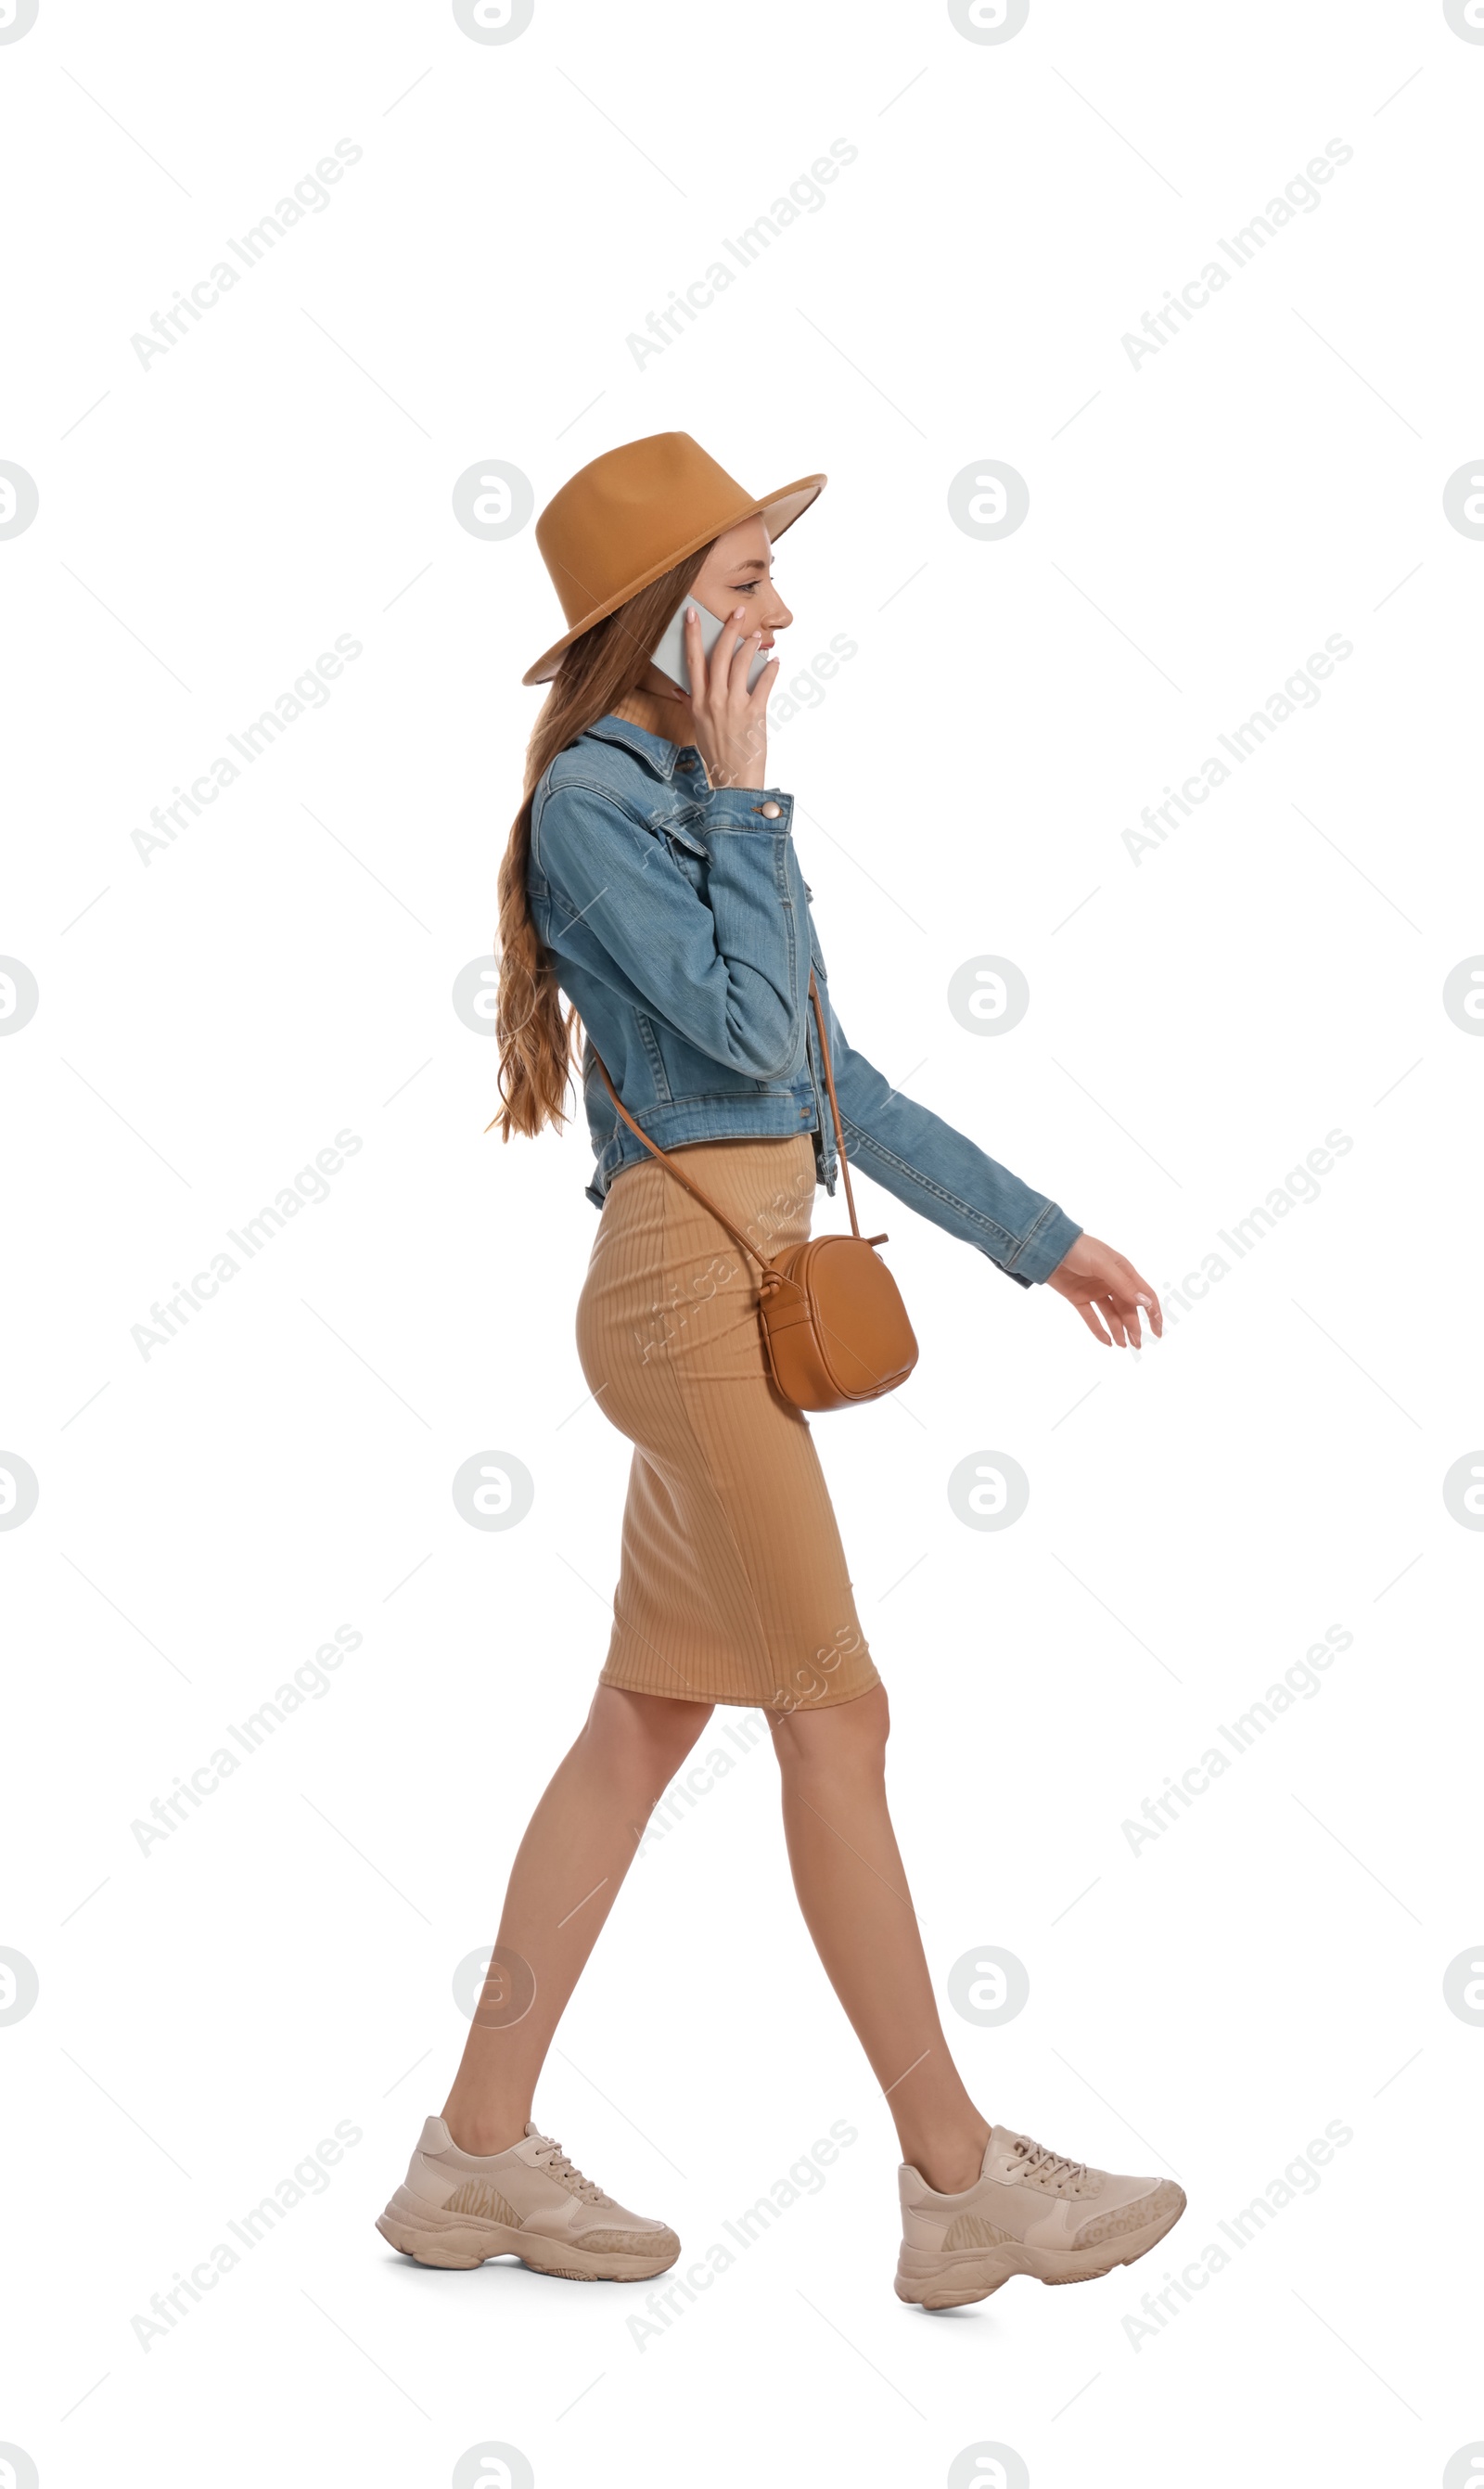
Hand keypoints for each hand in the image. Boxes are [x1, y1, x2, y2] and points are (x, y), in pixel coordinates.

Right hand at [685, 603, 778, 790]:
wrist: (733, 779)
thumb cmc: (716, 754)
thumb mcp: (697, 728)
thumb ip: (689, 705)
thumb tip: (679, 689)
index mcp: (698, 701)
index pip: (693, 660)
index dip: (691, 634)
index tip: (692, 614)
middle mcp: (714, 700)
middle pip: (719, 655)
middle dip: (728, 629)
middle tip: (738, 612)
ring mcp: (734, 706)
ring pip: (741, 664)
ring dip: (750, 646)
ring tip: (757, 636)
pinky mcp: (755, 713)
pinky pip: (764, 684)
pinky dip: (771, 669)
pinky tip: (775, 661)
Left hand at [1046, 1232, 1161, 1347]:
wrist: (1047, 1246)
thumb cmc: (1079, 1249)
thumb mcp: (1103, 1265)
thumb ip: (1123, 1284)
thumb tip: (1145, 1303)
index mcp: (1123, 1271)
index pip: (1144, 1294)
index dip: (1153, 1312)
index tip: (1157, 1331)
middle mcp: (1112, 1282)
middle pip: (1127, 1308)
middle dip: (1133, 1326)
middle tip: (1137, 1344)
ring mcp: (1095, 1291)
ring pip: (1111, 1315)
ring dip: (1118, 1330)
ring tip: (1122, 1345)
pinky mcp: (1079, 1297)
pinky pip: (1091, 1317)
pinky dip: (1099, 1330)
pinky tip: (1106, 1341)